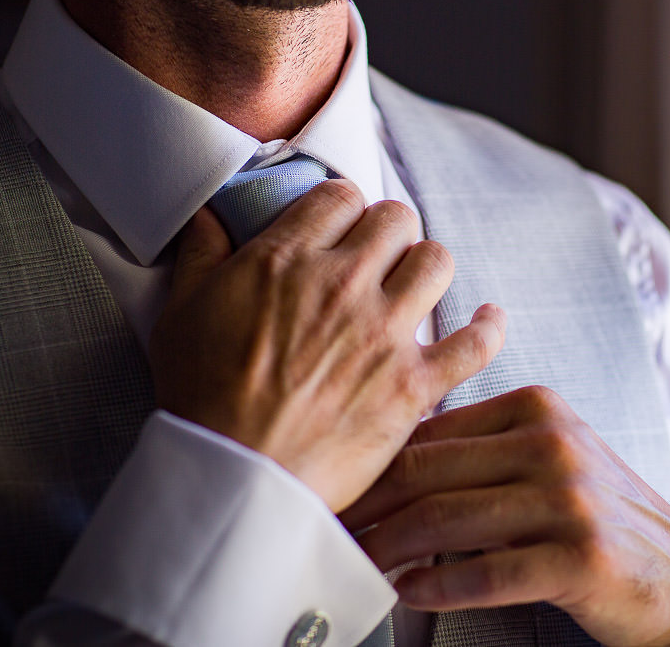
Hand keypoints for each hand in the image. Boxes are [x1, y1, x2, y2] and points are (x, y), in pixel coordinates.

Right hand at [148, 179, 505, 512]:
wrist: (235, 474)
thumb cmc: (201, 397)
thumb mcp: (181, 312)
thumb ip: (200, 252)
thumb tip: (209, 213)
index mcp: (289, 258)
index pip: (340, 195)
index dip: (341, 208)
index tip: (339, 228)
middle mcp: (345, 284)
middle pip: (395, 219)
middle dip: (387, 231)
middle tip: (376, 257)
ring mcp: (386, 333)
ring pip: (437, 261)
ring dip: (427, 267)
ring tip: (415, 285)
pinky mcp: (414, 384)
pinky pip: (475, 342)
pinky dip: (487, 327)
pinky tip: (487, 319)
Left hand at [340, 386, 669, 646]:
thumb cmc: (595, 517)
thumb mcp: (545, 460)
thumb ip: (479, 450)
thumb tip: (382, 456)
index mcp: (536, 407)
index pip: (428, 433)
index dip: (370, 467)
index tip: (332, 492)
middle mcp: (552, 442)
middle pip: (428, 473)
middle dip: (367, 508)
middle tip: (323, 532)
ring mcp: (570, 498)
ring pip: (447, 520)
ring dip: (389, 551)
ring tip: (356, 568)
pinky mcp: (582, 557)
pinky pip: (488, 572)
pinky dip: (439, 587)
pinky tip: (409, 594)